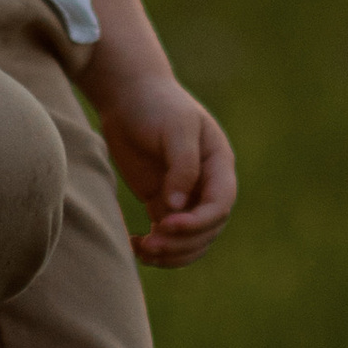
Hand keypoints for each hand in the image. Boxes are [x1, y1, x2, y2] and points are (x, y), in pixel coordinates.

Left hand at [91, 68, 235, 266]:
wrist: (129, 95)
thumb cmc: (156, 105)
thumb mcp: (175, 127)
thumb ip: (182, 166)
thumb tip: (177, 206)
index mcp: (218, 165)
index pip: (219, 205)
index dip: (197, 222)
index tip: (165, 224)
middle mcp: (207, 184)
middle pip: (207, 229)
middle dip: (181, 242)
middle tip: (149, 244)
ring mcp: (186, 196)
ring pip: (190, 239)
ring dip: (170, 252)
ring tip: (142, 251)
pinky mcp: (162, 202)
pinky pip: (167, 235)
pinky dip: (156, 247)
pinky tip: (135, 246)